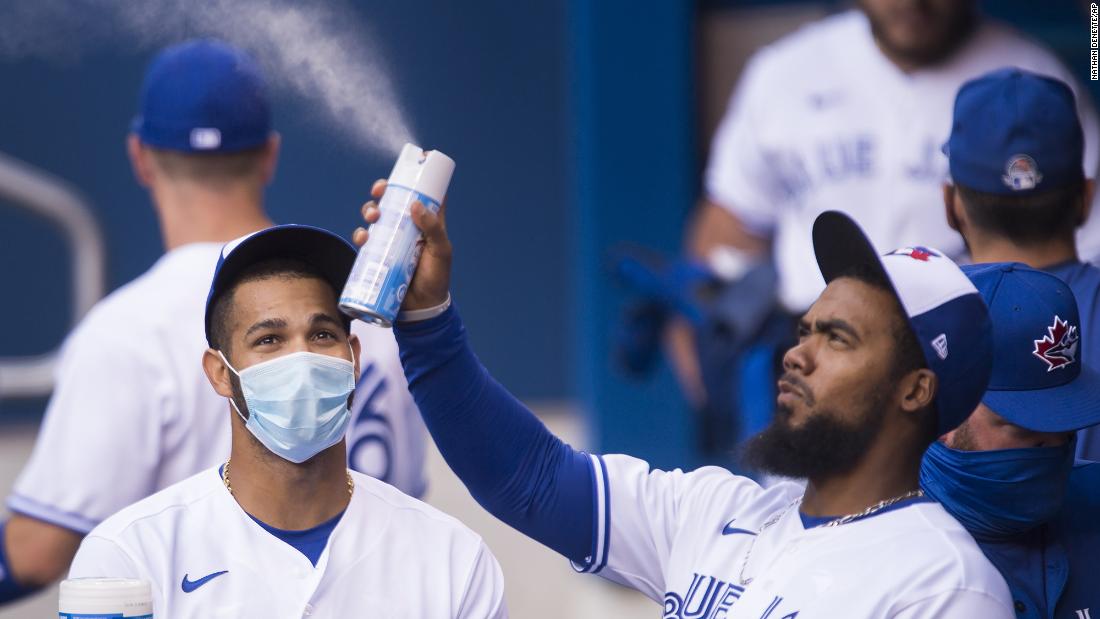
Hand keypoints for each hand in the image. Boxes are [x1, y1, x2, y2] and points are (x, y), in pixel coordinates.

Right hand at [353, 179, 452, 310]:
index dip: (410, 182)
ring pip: (377, 218)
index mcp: (426, 223)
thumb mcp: (441, 251)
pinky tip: (363, 237)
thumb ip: (433, 229)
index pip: (418, 196)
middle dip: (382, 192)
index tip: (402, 174)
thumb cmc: (436, 278)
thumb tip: (415, 205)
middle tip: (379, 192)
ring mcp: (392, 241)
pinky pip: (366, 241)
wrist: (422, 309)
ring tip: (373, 216)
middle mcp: (407, 229)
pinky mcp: (379, 256)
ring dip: (370, 210)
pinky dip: (361, 235)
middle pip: (393, 202)